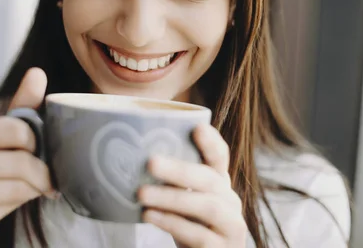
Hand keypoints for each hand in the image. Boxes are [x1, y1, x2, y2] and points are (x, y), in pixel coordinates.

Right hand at [0, 68, 56, 247]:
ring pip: (18, 182)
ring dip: (37, 187)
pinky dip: (26, 200)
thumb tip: (37, 72)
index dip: (35, 142)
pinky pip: (10, 201)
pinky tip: (27, 199)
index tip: (41, 151)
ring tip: (41, 187)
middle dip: (41, 169)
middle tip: (49, 175)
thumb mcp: (4, 141)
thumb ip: (21, 108)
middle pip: (19, 159)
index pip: (14, 129)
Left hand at [137, 124, 247, 247]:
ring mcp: (231, 225)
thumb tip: (131, 155)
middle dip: (179, 170)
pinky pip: (198, 234)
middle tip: (150, 162)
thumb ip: (173, 180)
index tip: (197, 127)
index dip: (211, 142)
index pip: (220, 157)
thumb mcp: (185, 200)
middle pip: (209, 179)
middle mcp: (230, 200)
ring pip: (207, 206)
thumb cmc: (190, 225)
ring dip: (172, 198)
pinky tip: (149, 215)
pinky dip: (172, 223)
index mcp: (220, 183)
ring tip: (141, 194)